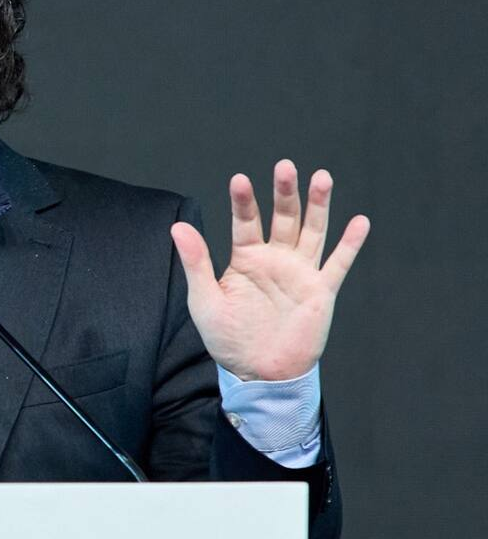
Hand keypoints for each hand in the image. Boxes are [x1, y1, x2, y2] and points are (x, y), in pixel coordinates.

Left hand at [169, 159, 370, 380]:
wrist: (257, 373)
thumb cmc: (227, 338)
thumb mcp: (204, 300)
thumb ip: (196, 262)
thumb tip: (178, 226)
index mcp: (245, 258)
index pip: (245, 222)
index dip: (244, 201)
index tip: (240, 180)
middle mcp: (275, 258)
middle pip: (283, 218)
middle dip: (285, 193)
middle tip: (285, 166)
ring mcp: (299, 273)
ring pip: (312, 232)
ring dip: (318, 206)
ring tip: (322, 178)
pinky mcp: (320, 292)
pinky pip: (338, 264)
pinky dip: (349, 244)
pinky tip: (360, 222)